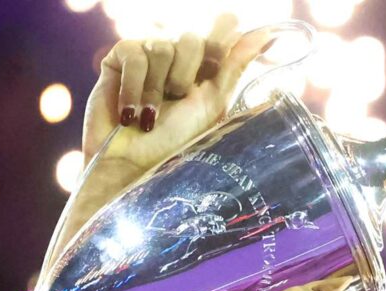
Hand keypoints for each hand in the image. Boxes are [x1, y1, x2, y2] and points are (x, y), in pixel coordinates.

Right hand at [41, 14, 270, 277]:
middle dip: (186, 77)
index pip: (221, 29)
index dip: (222, 39)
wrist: (132, 166)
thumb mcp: (212, 106)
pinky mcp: (119, 60)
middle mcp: (178, 58)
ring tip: (149, 118)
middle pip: (192, 39)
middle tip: (176, 103)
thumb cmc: (175, 145)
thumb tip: (265, 32)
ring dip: (158, 89)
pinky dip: (134, 87)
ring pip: (162, 47)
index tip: (215, 68)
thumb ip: (235, 67)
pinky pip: (134, 53)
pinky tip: (129, 113)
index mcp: (205, 69)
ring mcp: (148, 57)